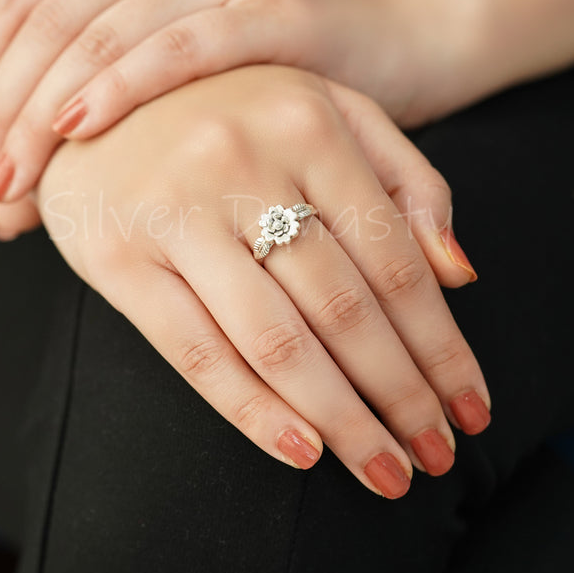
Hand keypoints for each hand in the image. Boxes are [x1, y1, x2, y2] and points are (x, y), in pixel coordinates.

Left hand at [0, 0, 425, 202]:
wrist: (388, 40)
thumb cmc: (271, 74)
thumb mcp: (172, 85)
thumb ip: (90, 125)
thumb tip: (4, 216)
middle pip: (49, 18)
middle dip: (1, 105)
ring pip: (100, 33)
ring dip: (41, 111)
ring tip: (12, 179)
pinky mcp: (269, 5)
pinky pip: (176, 47)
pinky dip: (120, 89)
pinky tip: (78, 130)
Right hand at [10, 65, 487, 497]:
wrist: (100, 100)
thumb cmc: (231, 111)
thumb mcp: (328, 110)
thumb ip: (405, 180)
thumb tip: (461, 273)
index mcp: (308, 125)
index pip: (396, 260)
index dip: (442, 346)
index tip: (474, 407)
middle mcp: (243, 163)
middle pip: (344, 307)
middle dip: (402, 395)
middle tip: (438, 456)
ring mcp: (175, 211)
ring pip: (277, 340)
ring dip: (342, 420)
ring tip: (386, 472)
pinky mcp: (118, 256)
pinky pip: (196, 351)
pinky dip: (254, 411)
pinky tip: (303, 454)